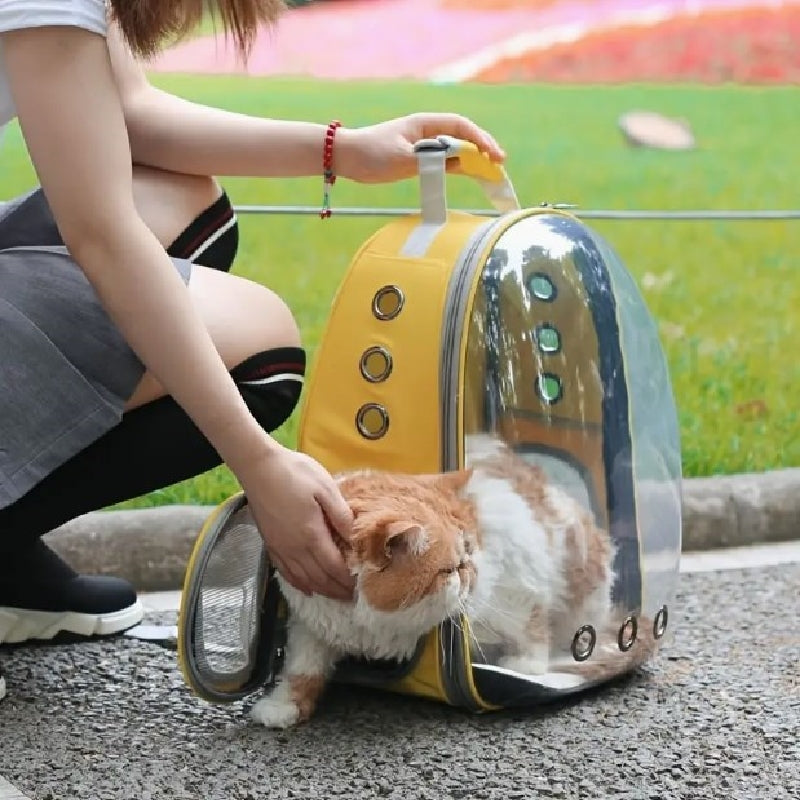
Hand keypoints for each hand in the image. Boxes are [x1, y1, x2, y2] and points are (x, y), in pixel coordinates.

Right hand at [237, 442, 354, 600]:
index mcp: (312, 535)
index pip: (333, 567)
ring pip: (302, 579)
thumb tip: (356, 538)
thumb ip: (341, 516)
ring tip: (334, 595)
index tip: (360, 587)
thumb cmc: (295, 473)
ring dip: (320, 590)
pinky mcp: (270, 544)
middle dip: (336, 590)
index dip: (347, 580)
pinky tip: (307, 587)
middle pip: (319, 578)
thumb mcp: (326, 488)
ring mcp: (280, 548)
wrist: (258, 467)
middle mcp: (295, 548)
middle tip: (351, 597)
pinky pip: (285, 572)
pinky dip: (299, 584)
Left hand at [334, 112, 505, 183]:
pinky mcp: (416, 157)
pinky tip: (469, 172)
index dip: (480, 139)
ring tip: (490, 170)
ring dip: (473, 157)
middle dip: (482, 148)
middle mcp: (425, 130)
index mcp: (423, 123)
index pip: (460, 126)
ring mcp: (422, 143)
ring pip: (454, 147)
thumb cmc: (370, 154)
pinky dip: (458, 165)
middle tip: (499, 164)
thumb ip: (432, 160)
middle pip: (462, 135)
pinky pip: (444, 158)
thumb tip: (462, 159)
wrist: (345, 158)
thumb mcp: (403, 159)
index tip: (492, 155)